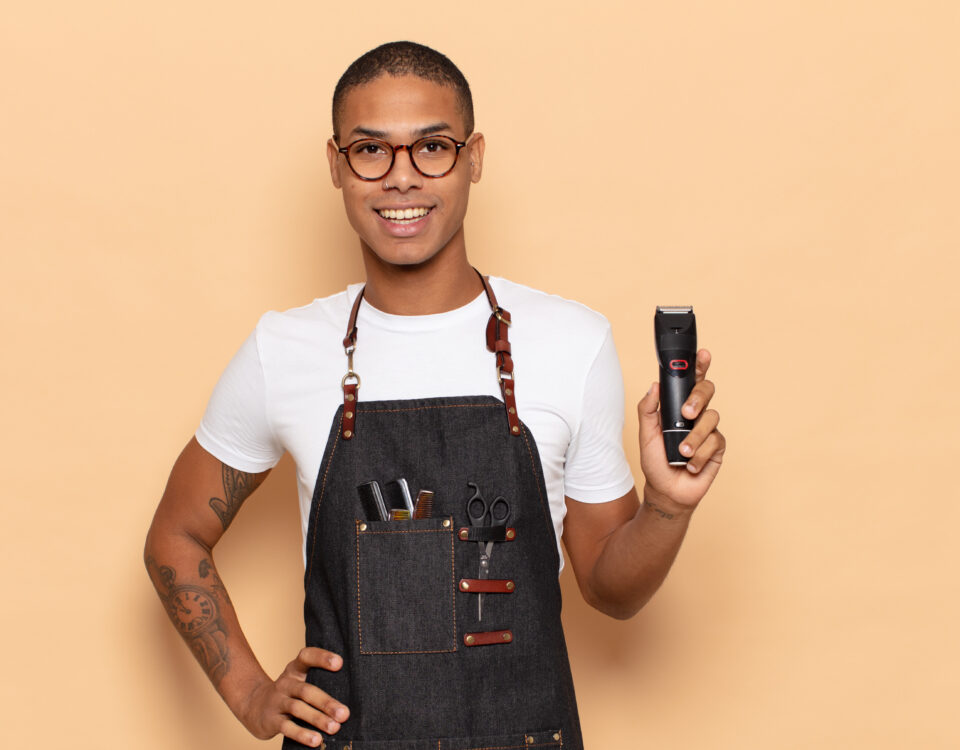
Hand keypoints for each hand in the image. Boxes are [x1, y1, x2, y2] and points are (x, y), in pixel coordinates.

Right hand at [241, 647, 349, 746]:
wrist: (254, 706)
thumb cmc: (289, 693)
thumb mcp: (300, 680)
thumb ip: (320, 681)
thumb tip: (354, 695)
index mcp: (295, 670)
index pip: (306, 657)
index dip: (321, 658)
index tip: (339, 663)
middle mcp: (286, 683)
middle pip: (306, 690)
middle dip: (326, 702)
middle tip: (344, 714)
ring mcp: (277, 701)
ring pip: (298, 709)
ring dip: (318, 719)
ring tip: (335, 728)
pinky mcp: (271, 720)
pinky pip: (287, 727)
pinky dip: (302, 734)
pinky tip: (316, 740)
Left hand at [637, 349, 724, 513]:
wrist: (666, 491)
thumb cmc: (656, 462)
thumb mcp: (645, 434)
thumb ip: (648, 409)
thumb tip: (654, 385)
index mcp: (679, 407)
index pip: (691, 381)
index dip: (699, 365)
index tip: (702, 353)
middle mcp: (696, 414)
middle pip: (707, 391)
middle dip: (698, 398)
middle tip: (686, 413)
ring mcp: (708, 430)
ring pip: (711, 418)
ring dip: (694, 437)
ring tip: (682, 452)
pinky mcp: (717, 447)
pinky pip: (715, 441)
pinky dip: (700, 454)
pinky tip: (691, 464)